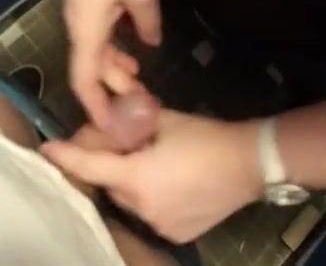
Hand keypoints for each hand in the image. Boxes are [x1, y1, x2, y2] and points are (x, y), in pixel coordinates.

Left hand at [42, 110, 262, 242]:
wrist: (250, 164)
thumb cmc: (206, 137)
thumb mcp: (166, 119)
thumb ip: (134, 120)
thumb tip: (114, 119)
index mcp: (137, 176)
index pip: (92, 166)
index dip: (67, 157)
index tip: (48, 149)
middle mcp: (143, 206)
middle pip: (112, 181)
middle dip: (112, 161)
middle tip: (125, 140)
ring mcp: (159, 224)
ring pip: (131, 199)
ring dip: (133, 180)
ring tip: (155, 160)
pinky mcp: (175, 233)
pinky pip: (151, 212)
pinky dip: (153, 196)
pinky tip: (172, 180)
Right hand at [64, 0, 160, 127]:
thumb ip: (148, 23)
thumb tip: (150, 43)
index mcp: (87, 33)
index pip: (86, 84)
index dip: (98, 110)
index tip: (116, 129)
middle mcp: (79, 28)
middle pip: (91, 71)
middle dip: (113, 91)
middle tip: (140, 106)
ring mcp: (81, 13)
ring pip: (95, 52)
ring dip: (115, 68)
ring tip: (139, 81)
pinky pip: (98, 34)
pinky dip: (114, 47)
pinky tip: (133, 46)